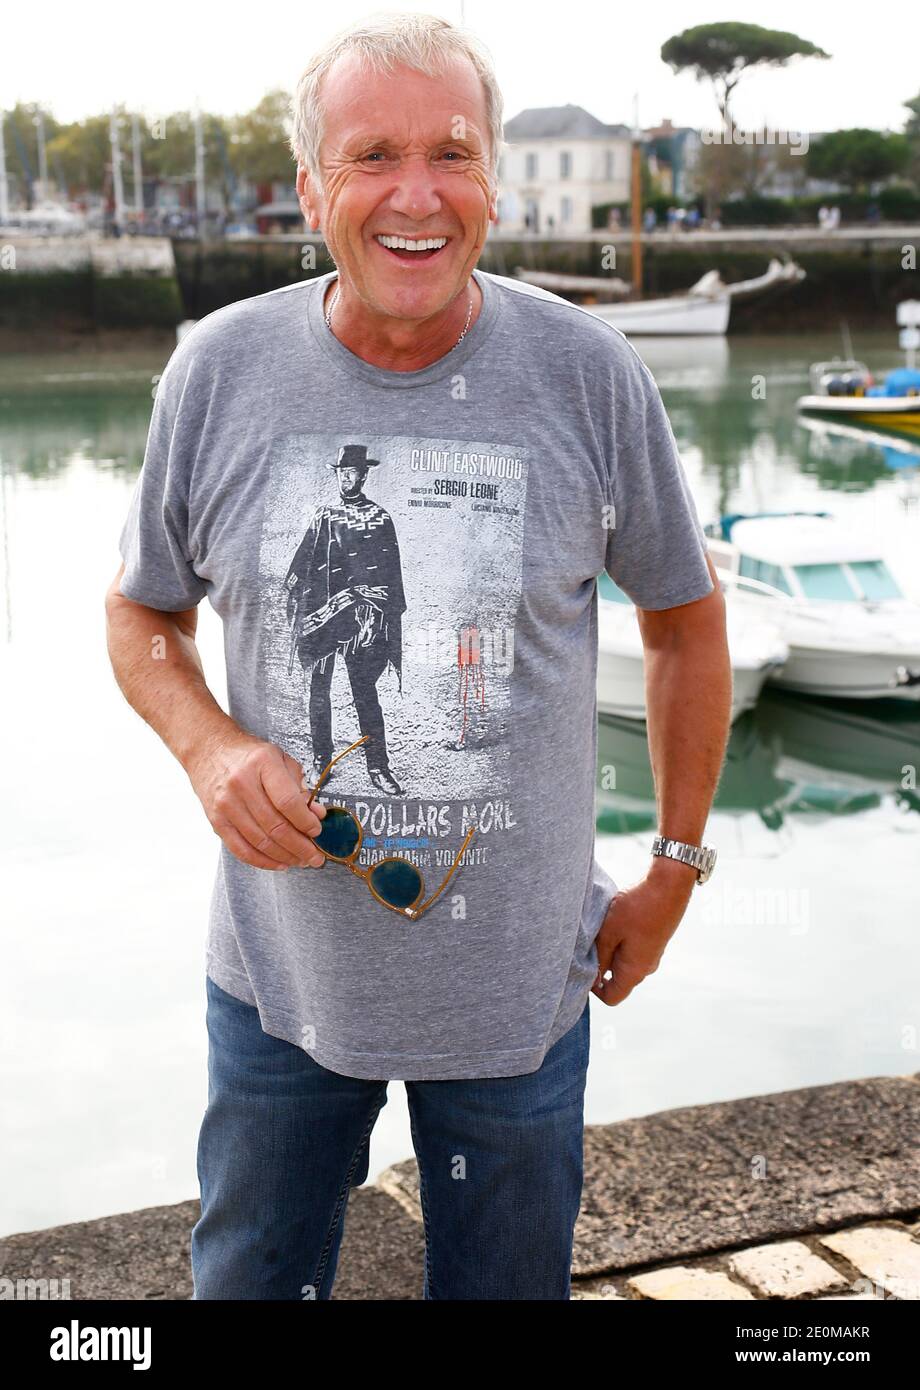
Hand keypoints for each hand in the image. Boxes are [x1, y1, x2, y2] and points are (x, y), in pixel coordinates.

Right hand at [187, 730, 326, 870]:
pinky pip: (240, 849)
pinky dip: (262, 861)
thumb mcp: (280, 759)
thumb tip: (317, 814)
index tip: (317, 831)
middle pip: (275, 826)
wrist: (209, 750)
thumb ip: (299, 786)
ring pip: (260, 841)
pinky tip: (279, 863)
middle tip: (315, 857)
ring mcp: (226, 804)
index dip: (306, 822)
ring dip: (285, 857)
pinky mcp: (216, 820)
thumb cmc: (249, 755)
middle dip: (300, 847)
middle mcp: (242, 784)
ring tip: (301, 861)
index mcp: (262, 764)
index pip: (287, 802)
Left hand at [591, 861, 695, 1005]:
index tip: (584, 968)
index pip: (612, 997)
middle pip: (617, 980)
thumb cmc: (637, 908)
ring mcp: (652, 955)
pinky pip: (633, 951)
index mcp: (634, 972)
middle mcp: (646, 968)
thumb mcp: (609, 932)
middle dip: (600, 966)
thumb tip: (593, 977)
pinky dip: (621, 942)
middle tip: (590, 943)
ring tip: (604, 929)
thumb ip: (599, 957)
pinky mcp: (654, 942)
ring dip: (611, 951)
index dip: (594, 990)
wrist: (668, 887)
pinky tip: (616, 922)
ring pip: (624, 962)